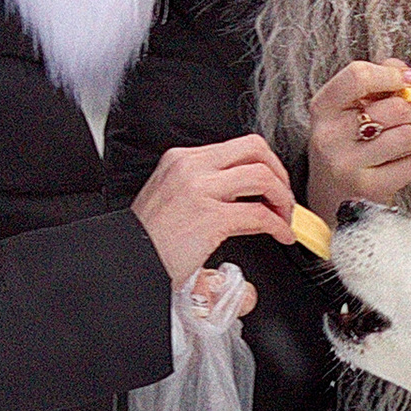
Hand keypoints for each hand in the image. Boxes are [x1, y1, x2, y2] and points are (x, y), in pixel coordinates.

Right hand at [131, 135, 294, 282]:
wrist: (126, 262)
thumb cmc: (147, 241)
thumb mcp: (169, 198)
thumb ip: (201, 191)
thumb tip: (236, 204)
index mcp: (180, 160)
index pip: (236, 147)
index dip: (263, 165)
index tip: (271, 185)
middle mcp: (191, 167)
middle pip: (255, 149)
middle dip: (279, 172)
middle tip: (283, 197)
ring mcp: (200, 189)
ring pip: (262, 176)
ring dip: (282, 197)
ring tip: (284, 217)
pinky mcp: (210, 217)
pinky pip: (259, 214)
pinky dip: (278, 225)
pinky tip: (280, 235)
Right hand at [305, 60, 410, 219]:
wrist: (330, 196)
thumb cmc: (347, 145)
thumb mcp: (347, 111)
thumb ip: (376, 82)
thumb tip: (410, 74)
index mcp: (324, 108)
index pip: (358, 76)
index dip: (393, 74)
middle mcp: (331, 135)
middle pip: (395, 108)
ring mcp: (348, 164)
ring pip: (409, 136)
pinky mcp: (368, 189)